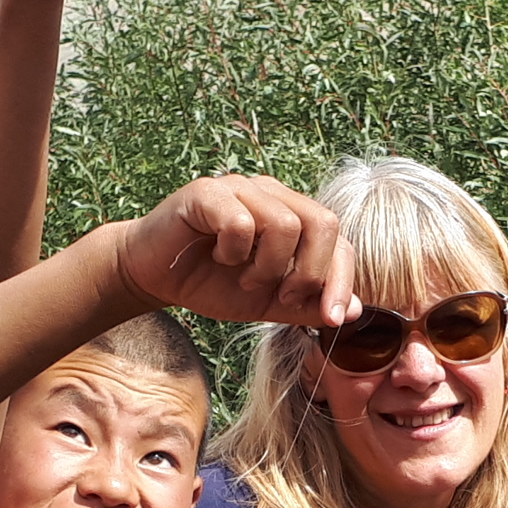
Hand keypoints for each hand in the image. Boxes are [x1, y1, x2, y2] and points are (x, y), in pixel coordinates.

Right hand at [111, 178, 355, 330]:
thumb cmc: (211, 283)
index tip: (331, 319)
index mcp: (294, 215)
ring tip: (244, 277)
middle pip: (324, 223)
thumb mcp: (267, 303)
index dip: (341, 281)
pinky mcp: (207, 192)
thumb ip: (307, 305)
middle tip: (283, 296)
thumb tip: (354, 310)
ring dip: (268, 267)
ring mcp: (241, 187)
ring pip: (285, 225)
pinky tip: (219, 258)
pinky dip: (234, 253)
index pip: (339, 241)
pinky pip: (241, 223)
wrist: (153, 276)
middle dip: (311, 273)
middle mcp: (273, 194)